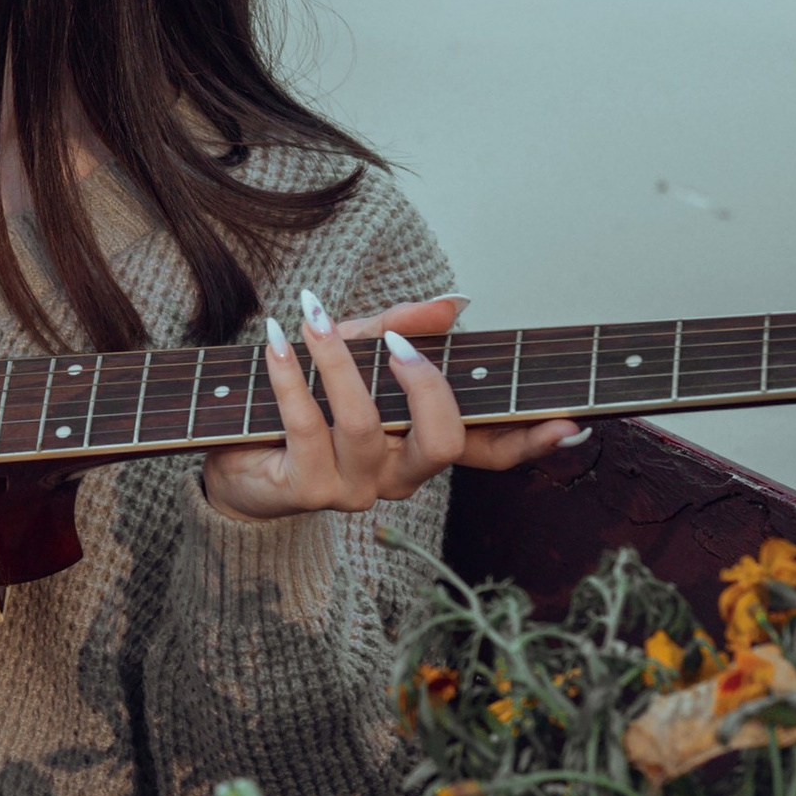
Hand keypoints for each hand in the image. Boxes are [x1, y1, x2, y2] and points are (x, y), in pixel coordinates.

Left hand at [200, 288, 583, 521]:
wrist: (226, 450)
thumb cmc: (301, 402)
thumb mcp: (355, 352)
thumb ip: (403, 328)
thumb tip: (457, 303)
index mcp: (420, 445)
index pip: (491, 450)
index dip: (532, 440)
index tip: (569, 420)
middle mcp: (397, 476)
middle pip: (443, 441)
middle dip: (425, 384)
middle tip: (393, 343)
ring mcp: (353, 490)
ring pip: (367, 425)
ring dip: (337, 361)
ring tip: (311, 317)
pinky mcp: (304, 492)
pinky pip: (306, 427)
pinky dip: (291, 375)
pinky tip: (277, 342)